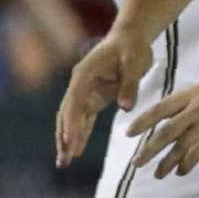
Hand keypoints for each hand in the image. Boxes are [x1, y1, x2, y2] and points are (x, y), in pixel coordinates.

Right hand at [56, 27, 153, 165]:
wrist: (130, 36)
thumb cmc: (132, 47)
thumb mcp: (134, 63)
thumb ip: (129, 85)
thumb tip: (125, 108)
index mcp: (84, 74)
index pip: (74, 103)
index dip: (71, 124)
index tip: (70, 143)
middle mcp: (80, 84)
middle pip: (67, 114)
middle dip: (64, 138)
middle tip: (63, 160)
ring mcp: (85, 91)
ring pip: (72, 119)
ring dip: (68, 139)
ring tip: (64, 161)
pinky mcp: (94, 97)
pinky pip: (85, 118)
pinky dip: (80, 133)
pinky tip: (76, 149)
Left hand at [134, 77, 198, 177]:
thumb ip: (191, 104)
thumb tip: (175, 118)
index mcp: (190, 95)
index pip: (159, 109)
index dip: (142, 122)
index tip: (128, 134)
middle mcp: (195, 108)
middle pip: (165, 131)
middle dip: (149, 149)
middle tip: (136, 163)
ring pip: (180, 146)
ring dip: (167, 162)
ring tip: (158, 174)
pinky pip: (198, 153)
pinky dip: (187, 164)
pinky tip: (181, 171)